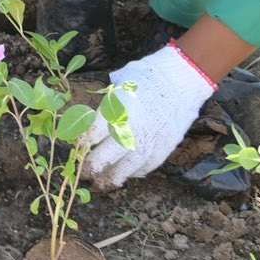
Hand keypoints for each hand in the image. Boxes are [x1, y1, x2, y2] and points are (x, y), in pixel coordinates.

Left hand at [79, 43, 215, 189]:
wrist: (182, 78)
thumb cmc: (147, 75)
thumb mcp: (119, 83)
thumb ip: (107, 103)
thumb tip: (94, 116)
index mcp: (117, 110)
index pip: (93, 133)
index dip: (83, 144)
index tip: (77, 149)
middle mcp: (132, 128)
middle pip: (108, 154)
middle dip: (94, 166)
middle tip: (85, 173)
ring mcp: (150, 140)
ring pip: (128, 166)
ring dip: (114, 177)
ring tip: (103, 184)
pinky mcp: (165, 146)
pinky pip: (148, 165)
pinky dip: (136, 171)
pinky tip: (127, 173)